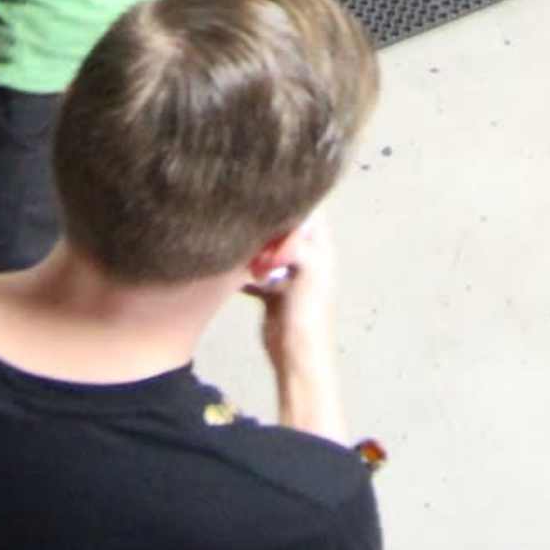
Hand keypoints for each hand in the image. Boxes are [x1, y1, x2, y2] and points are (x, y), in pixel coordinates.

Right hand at [249, 207, 338, 374]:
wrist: (297, 354)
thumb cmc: (309, 312)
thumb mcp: (310, 269)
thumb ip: (297, 243)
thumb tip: (276, 229)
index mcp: (321, 250)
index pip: (310, 214)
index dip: (292, 203)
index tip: (267, 195)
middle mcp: (306, 258)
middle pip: (285, 231)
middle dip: (266, 225)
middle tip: (244, 217)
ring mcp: (287, 275)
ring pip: (267, 250)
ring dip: (252, 247)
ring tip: (234, 239)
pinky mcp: (271, 292)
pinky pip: (254, 274)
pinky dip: (243, 271)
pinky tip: (228, 267)